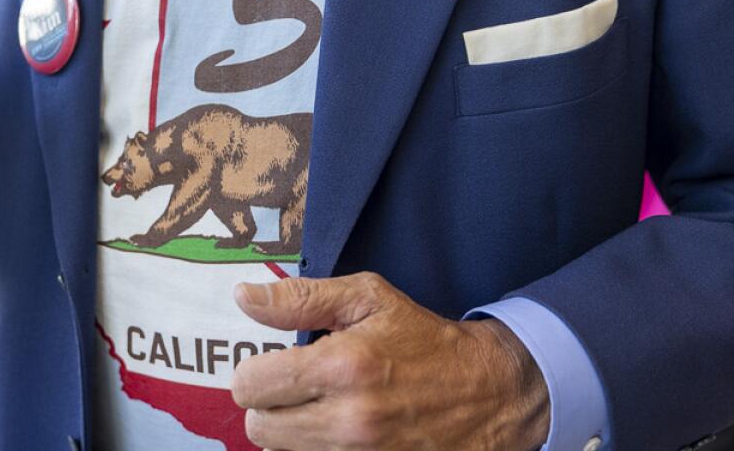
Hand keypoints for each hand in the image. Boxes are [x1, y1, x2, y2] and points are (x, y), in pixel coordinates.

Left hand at [230, 272, 549, 450]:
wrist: (489, 392)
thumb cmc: (422, 339)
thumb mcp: (367, 299)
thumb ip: (300, 299)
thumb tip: (243, 298)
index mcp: (341, 367)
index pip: (250, 385)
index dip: (255, 372)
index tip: (275, 366)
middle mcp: (349, 421)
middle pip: (259, 429)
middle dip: (271, 406)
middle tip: (298, 389)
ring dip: (294, 433)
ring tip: (323, 409)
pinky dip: (319, 450)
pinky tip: (339, 431)